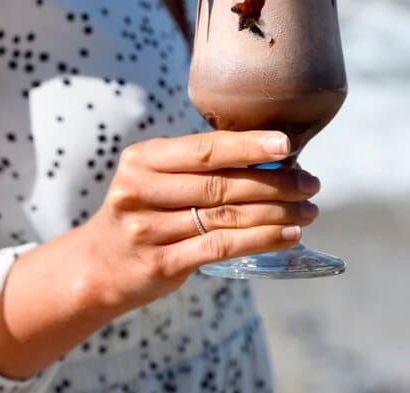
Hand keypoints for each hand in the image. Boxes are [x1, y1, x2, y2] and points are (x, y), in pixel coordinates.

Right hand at [78, 130, 320, 312]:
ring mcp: (149, 230)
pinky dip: (261, 240)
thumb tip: (271, 157)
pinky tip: (288, 235)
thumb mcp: (154, 178)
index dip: (247, 146)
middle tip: (311, 182)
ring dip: (276, 213)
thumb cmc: (142, 211)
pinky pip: (221, 248)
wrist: (98, 264)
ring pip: (226, 217)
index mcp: (142, 160)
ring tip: (309, 210)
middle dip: (274, 183)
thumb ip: (197, 167)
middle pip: (220, 184)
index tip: (286, 144)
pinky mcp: (161, 263)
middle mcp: (140, 191)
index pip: (203, 149)